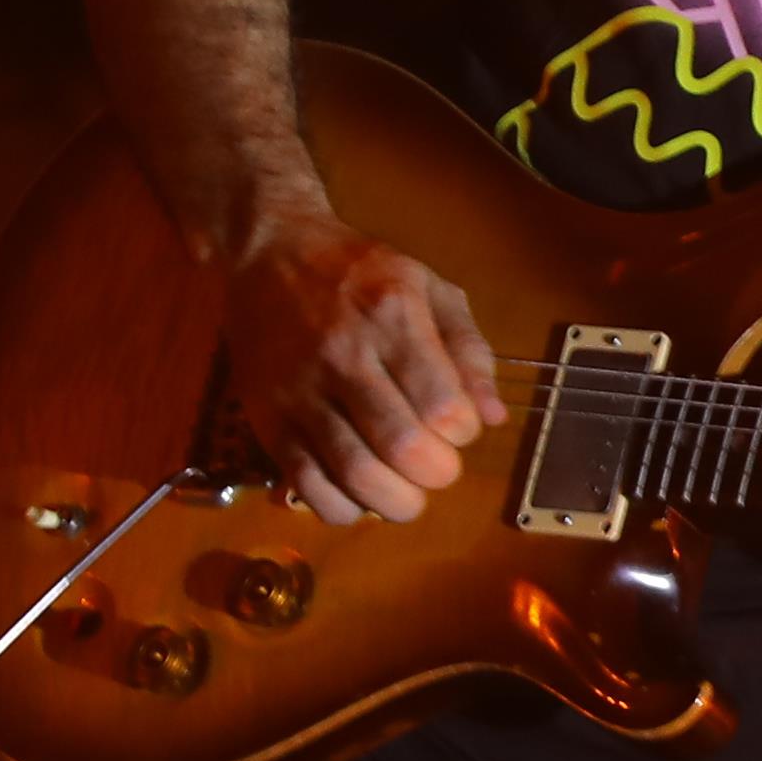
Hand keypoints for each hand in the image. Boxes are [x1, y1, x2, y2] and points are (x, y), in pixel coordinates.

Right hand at [225, 207, 496, 525]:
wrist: (269, 253)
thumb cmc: (359, 271)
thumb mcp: (427, 286)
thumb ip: (468, 348)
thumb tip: (493, 417)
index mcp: (392, 316)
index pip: (442, 404)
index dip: (464, 432)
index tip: (459, 426)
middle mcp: (345, 354)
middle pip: (401, 445)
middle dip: (436, 474)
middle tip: (439, 467)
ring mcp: (300, 390)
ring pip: (353, 472)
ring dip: (395, 502)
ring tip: (408, 495)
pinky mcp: (268, 417)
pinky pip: (307, 483)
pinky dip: (342, 507)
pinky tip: (360, 496)